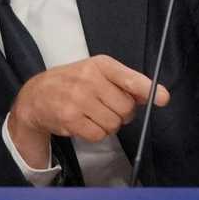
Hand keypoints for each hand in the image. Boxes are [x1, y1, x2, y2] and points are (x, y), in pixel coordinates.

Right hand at [7, 55, 169, 167]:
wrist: (35, 96)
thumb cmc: (72, 83)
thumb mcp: (96, 73)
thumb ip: (125, 83)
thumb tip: (155, 95)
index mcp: (99, 65)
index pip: (128, 78)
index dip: (148, 89)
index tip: (163, 98)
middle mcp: (88, 79)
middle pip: (126, 108)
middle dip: (122, 113)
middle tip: (107, 108)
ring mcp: (77, 99)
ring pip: (114, 124)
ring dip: (108, 125)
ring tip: (93, 115)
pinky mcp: (69, 118)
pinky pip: (99, 134)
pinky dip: (95, 133)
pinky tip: (84, 123)